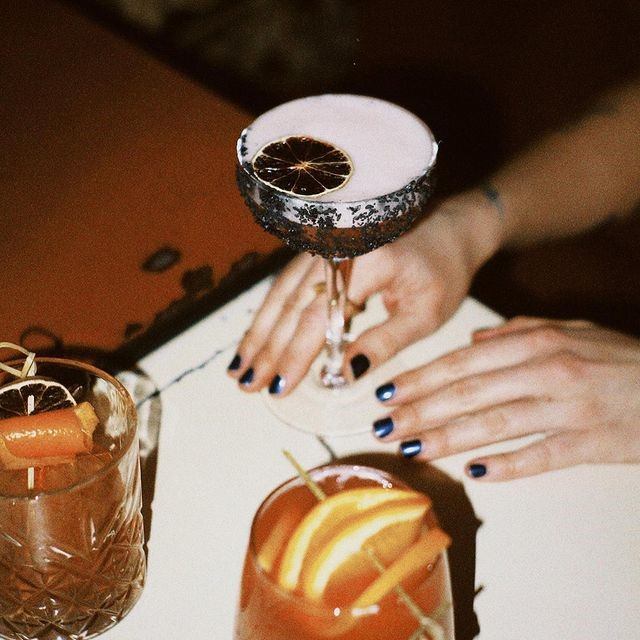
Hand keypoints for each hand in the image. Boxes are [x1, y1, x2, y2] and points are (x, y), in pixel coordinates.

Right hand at [227, 192, 500, 394]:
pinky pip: (287, 288)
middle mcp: (337, 250)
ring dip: (259, 334)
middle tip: (246, 385)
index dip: (296, 354)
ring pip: (281, 296)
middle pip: (292, 305)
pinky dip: (270, 317)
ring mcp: (324, 249)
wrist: (448, 230)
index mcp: (367, 262)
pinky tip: (257, 340)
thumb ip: (384, 343)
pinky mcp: (320, 255)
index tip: (279, 387)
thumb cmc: (443, 273)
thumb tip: (344, 375)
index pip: (321, 316)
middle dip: (267, 349)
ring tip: (239, 369)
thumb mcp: (425, 315)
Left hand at [373, 316, 639, 479]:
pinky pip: (541, 456)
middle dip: (419, 410)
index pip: (461, 362)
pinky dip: (507, 464)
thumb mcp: (570, 331)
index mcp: (535, 342)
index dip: (419, 379)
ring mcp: (568, 407)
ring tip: (411, 449)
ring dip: (447, 438)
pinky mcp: (591, 442)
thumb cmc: (618, 358)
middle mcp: (546, 370)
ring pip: (495, 423)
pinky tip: (475, 471)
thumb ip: (517, 332)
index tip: (385, 393)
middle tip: (382, 426)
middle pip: (468, 393)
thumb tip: (473, 342)